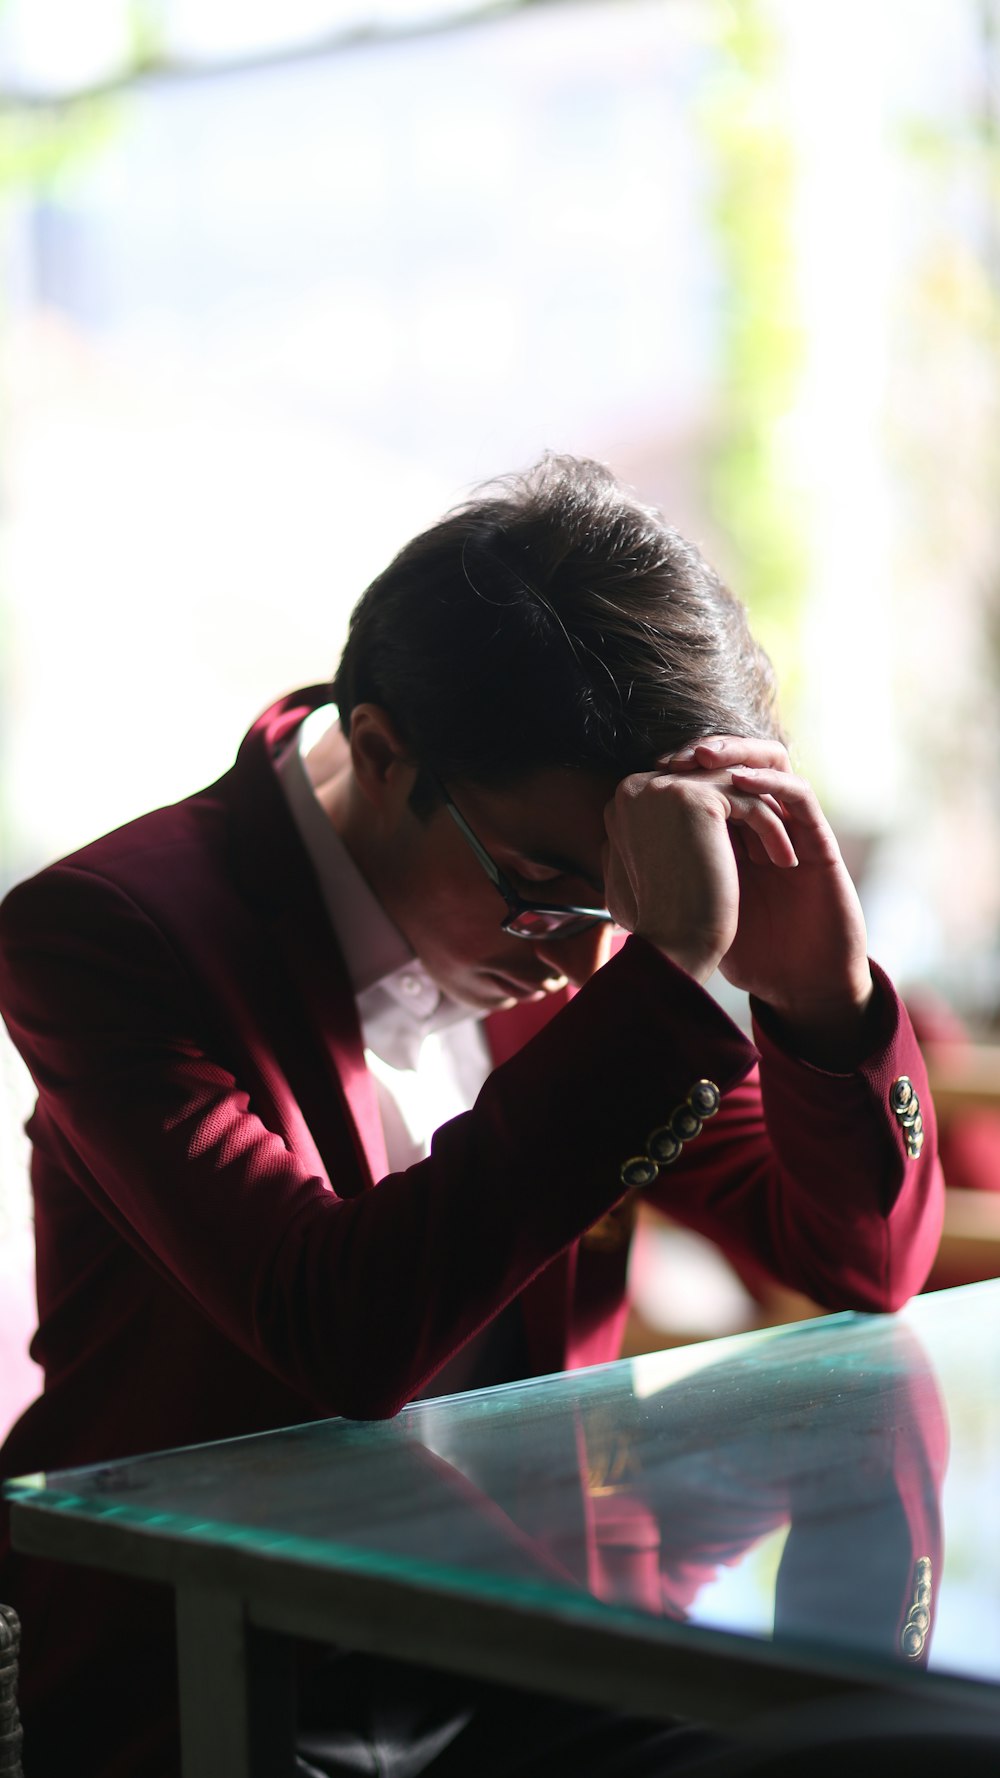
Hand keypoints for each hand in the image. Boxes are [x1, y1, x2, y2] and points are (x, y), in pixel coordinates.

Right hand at [602, 746, 798, 983]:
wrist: (673, 948)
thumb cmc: (664, 920)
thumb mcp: (654, 863)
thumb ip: (660, 831)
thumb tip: (680, 820)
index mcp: (625, 801)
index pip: (687, 791)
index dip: (721, 819)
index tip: (744, 852)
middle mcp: (636, 787)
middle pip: (710, 783)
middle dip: (745, 816)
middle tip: (769, 850)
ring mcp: (663, 788)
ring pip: (735, 789)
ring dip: (764, 822)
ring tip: (781, 857)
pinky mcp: (695, 798)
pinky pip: (751, 802)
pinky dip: (773, 830)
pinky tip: (785, 861)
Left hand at [664, 737, 873, 1062]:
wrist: (796, 984)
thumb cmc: (748, 953)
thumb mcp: (693, 908)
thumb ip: (661, 876)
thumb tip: (606, 853)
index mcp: (736, 834)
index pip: (714, 780)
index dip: (685, 769)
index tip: (652, 769)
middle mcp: (766, 824)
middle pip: (741, 761)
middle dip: (709, 751)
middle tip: (678, 758)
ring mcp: (795, 831)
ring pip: (774, 765)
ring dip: (740, 753)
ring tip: (706, 759)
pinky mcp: (820, 844)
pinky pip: (802, 799)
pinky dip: (772, 783)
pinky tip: (740, 784)